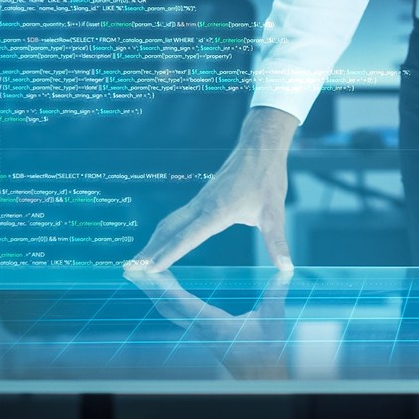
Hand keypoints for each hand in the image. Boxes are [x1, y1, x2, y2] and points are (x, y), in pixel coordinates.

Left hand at [123, 264, 293, 378]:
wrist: (261, 376)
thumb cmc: (267, 350)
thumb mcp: (272, 318)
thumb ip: (275, 293)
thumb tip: (286, 270)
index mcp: (213, 324)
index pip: (182, 302)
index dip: (164, 286)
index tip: (148, 272)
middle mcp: (200, 328)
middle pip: (166, 306)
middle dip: (149, 286)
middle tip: (133, 269)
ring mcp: (199, 332)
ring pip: (169, 310)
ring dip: (155, 292)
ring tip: (143, 274)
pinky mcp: (202, 332)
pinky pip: (178, 312)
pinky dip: (167, 297)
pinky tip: (166, 287)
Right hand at [126, 106, 297, 273]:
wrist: (260, 147)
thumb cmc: (267, 178)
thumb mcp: (275, 213)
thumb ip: (277, 242)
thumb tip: (286, 268)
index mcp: (217, 211)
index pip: (187, 237)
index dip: (168, 254)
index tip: (150, 268)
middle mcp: (202, 206)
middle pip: (169, 231)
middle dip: (150, 251)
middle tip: (131, 271)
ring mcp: (199, 201)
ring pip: (169, 223)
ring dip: (153, 242)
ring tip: (138, 261)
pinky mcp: (201, 199)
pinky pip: (176, 218)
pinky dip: (163, 232)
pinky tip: (160, 241)